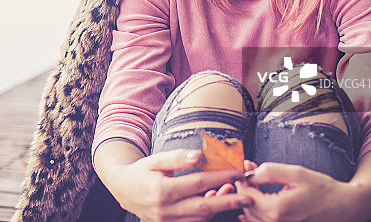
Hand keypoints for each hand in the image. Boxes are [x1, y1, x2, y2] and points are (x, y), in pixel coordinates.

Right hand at [109, 149, 247, 221]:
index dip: (220, 177)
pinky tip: (218, 206)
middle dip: (229, 202)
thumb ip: (178, 157)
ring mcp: (167, 221)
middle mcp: (166, 209)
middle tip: (248, 196)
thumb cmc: (141, 171)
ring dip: (220, 210)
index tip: (237, 172)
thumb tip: (200, 156)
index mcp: (163, 190)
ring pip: (200, 219)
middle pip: (204, 207)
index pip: (199, 183)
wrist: (122, 188)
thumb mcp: (156, 159)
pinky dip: (207, 216)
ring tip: (237, 200)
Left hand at [234, 162, 359, 221]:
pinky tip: (258, 200)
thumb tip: (249, 173)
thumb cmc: (323, 189)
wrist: (344, 208)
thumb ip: (269, 172)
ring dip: (250, 199)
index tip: (245, 167)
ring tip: (256, 182)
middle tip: (250, 171)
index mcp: (278, 209)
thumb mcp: (296, 173)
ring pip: (253, 217)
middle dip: (246, 188)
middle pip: (247, 206)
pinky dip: (256, 212)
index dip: (243, 180)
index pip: (247, 195)